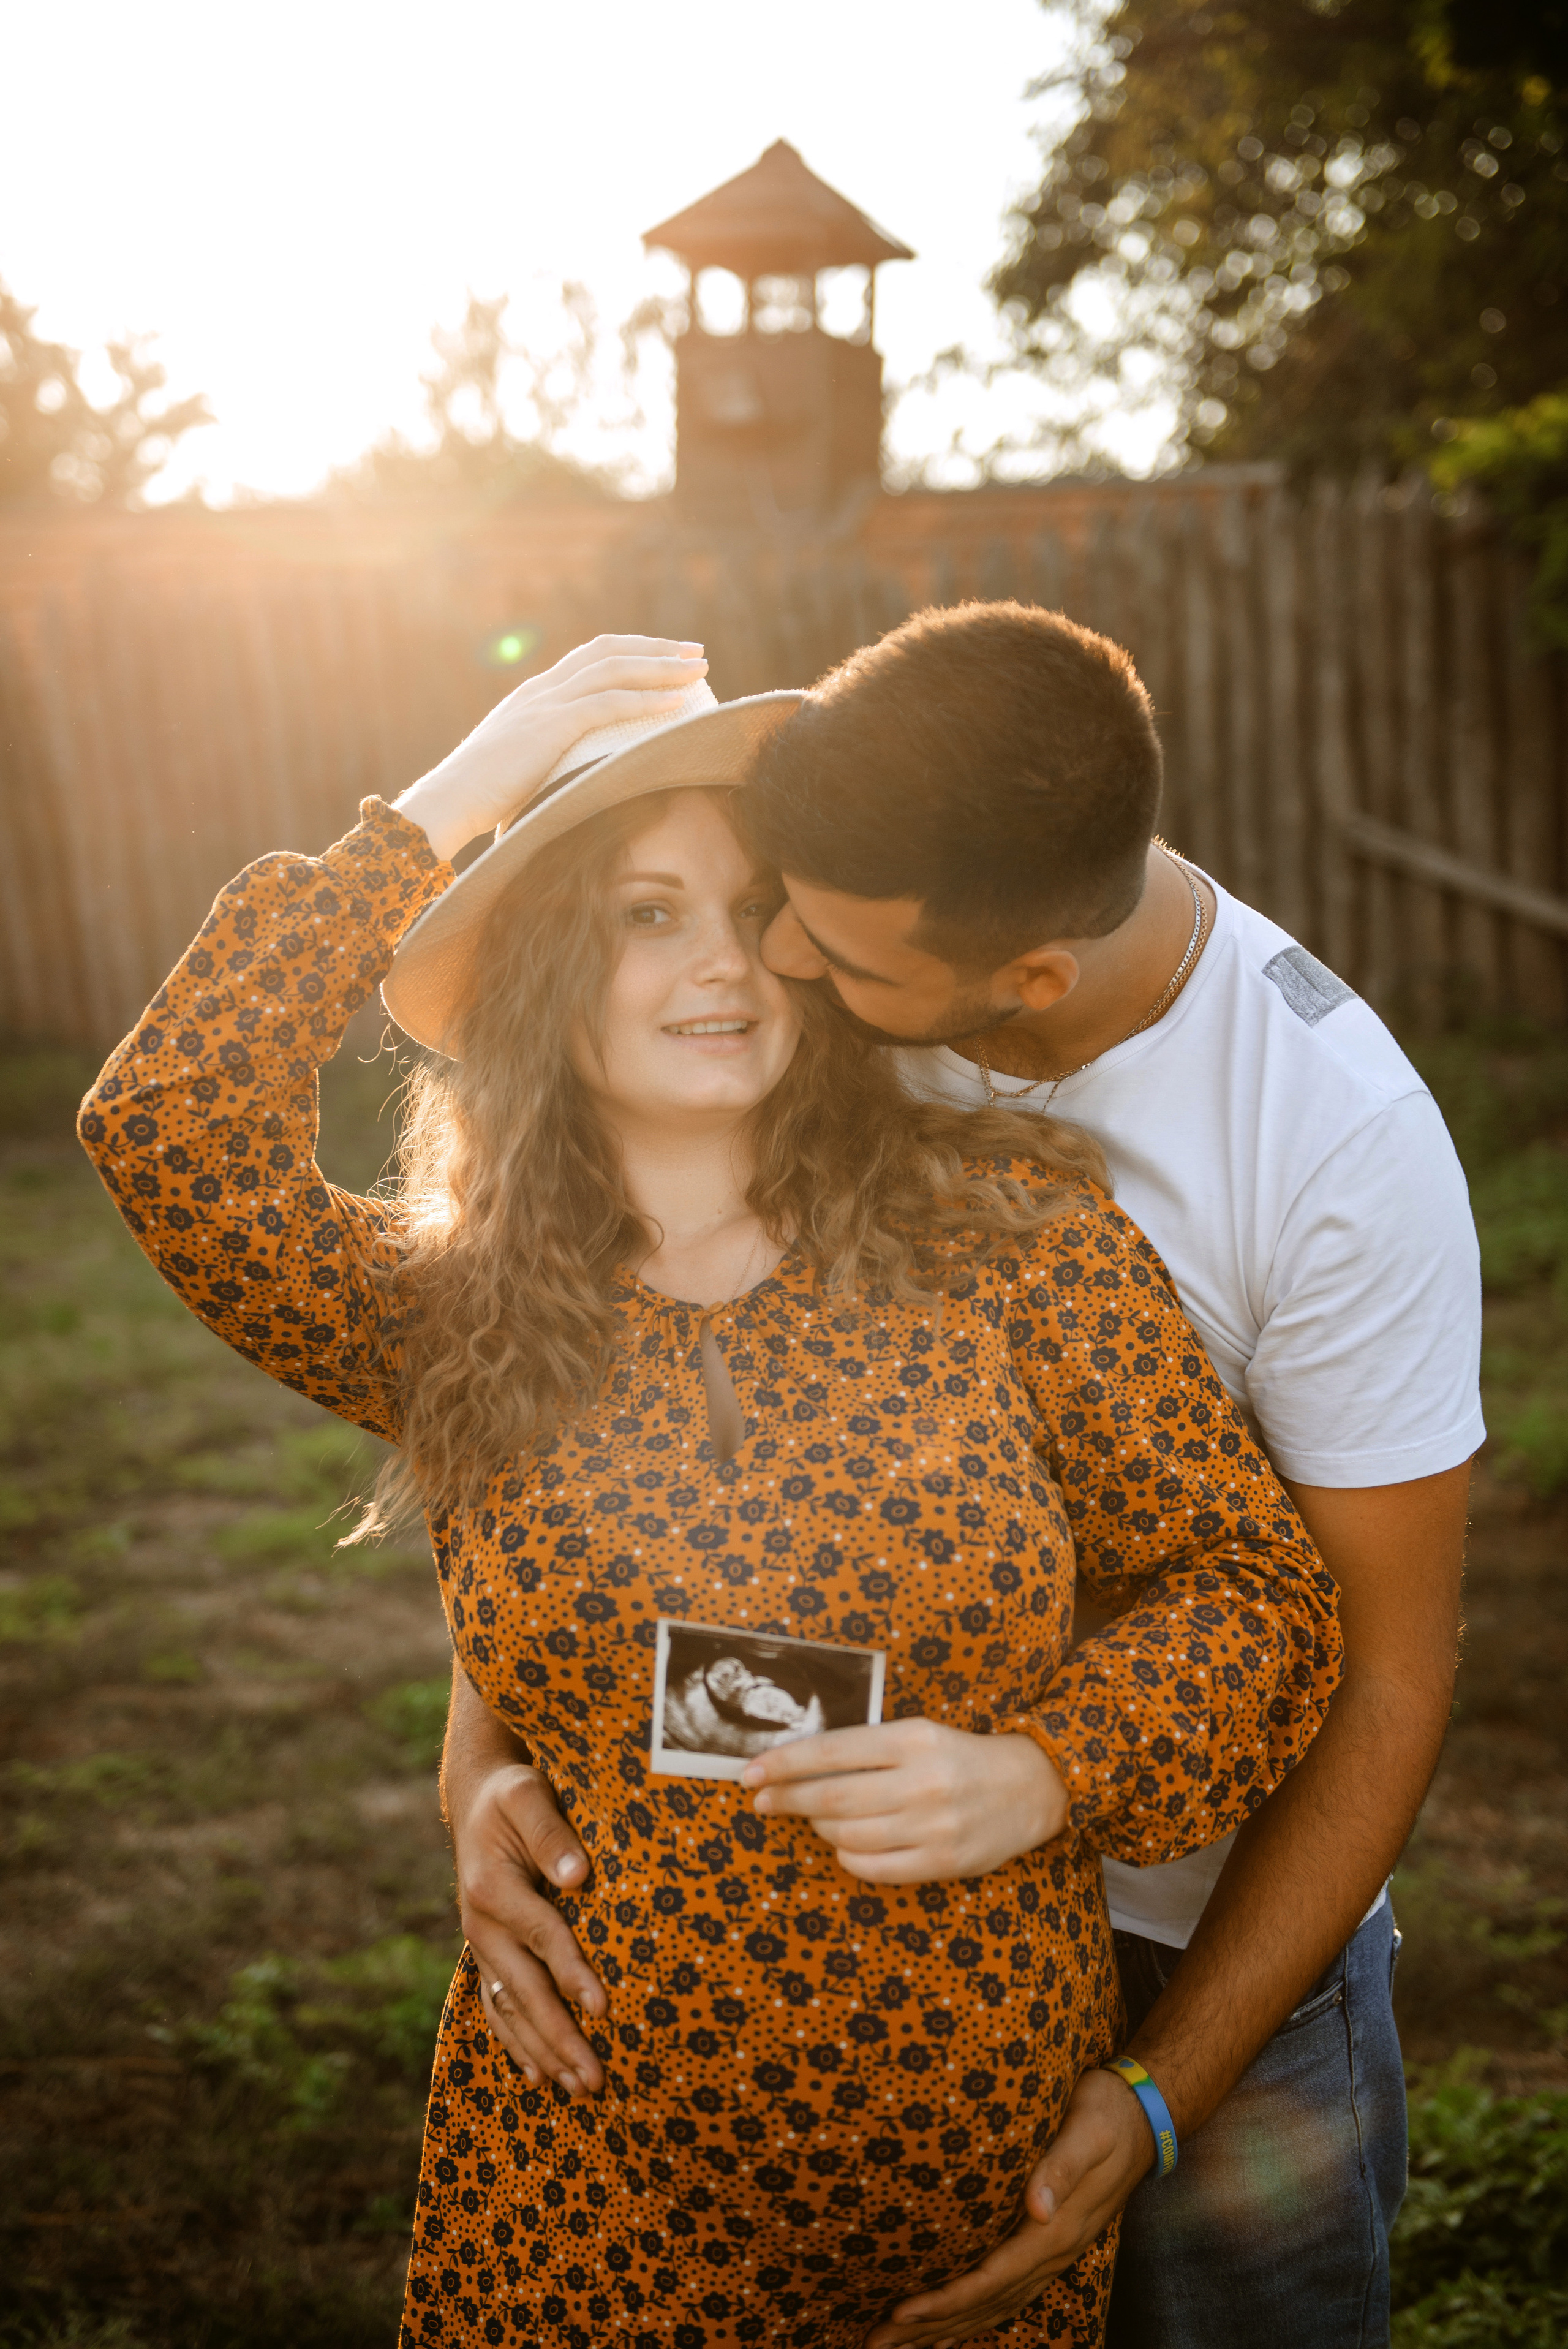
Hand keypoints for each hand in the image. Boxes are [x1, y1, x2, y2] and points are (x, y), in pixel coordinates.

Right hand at [394, 633, 708, 860]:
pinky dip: (646, 699)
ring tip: (699, 669)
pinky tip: (677, 701)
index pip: (590, 658)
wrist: (447, 803)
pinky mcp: (548, 727)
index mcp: (534, 696)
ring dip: (661, 667)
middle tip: (695, 650)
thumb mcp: (520, 770)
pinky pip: (607, 704)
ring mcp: (544, 705)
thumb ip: (547, 762)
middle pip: (608, 651)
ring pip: (614, 670)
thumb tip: (577, 780)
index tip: (666, 655)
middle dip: (656, 648)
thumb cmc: (479, 800)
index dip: (631, 652)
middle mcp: (541, 690)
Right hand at [453, 1760, 608, 2096]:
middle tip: (595, 2079)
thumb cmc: (512, 1795)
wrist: (476, 1800)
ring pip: (509, 2009)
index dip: (572, 1973)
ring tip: (576, 2090)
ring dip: (541, 2051)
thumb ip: (551, 1832)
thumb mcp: (527, 1794)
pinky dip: (514, 2042)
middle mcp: (481, 1925)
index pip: (542, 1937)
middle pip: (525, 1990)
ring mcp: (481, 1945)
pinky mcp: (487, 1953)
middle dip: (560, 2036)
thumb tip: (578, 1875)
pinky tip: (535, 2074)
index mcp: (492, 1887)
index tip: (603, 2008)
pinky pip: (496, 2006)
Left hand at [741, 1719, 1066, 1881]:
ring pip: (848, 1835)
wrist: (1031, 1788)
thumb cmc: (961, 1757)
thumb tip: (801, 1766)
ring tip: (813, 1817)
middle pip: (832, 1796)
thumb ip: (869, 1748)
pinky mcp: (942, 1861)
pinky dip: (848, 1857)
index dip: (785, 1763)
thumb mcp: (919, 1734)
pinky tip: (846, 1845)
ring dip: (819, 1827)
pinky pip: (873, 1868)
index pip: (832, 1751)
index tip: (752, 1772)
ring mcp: (932, 1826)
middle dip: (786, 1798)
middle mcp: (921, 1782)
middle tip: (761, 1799)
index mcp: (914, 1739)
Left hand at [862, 2068, 1152, 2345]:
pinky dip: (977, 2317)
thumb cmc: (1106, 2113)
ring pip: (996, 2306)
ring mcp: (1055, 2255)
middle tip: (878, 2342)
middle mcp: (1055, 2252)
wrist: (1145, 2118)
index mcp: (1056, 2229)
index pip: (993, 2277)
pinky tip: (952, 2329)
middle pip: (987, 2303)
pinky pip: (1009, 2295)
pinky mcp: (1052, 2246)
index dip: (948, 2299)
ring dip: (948, 2329)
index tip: (903, 2312)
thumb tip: (1037, 2209)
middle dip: (933, 2327)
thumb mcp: (1086, 2130)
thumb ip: (1061, 2167)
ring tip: (901, 2345)